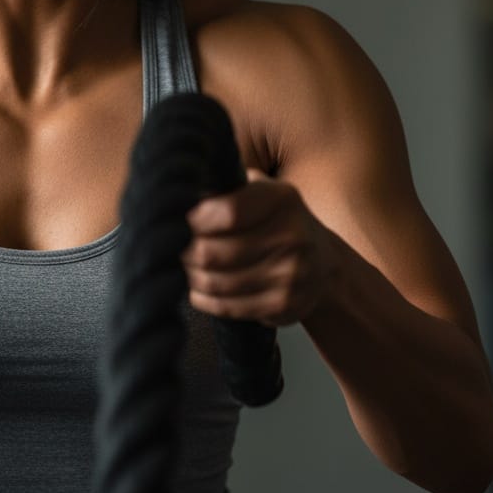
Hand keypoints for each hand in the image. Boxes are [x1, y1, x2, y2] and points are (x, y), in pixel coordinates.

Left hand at [180, 170, 339, 326]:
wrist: (322, 261)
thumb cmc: (274, 219)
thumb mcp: (259, 190)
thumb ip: (225, 185)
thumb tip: (178, 188)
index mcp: (282, 198)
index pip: (226, 212)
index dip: (193, 220)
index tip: (175, 220)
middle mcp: (292, 235)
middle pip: (215, 251)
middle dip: (184, 251)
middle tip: (170, 248)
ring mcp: (292, 274)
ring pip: (217, 282)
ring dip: (190, 276)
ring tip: (182, 267)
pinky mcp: (285, 305)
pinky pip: (229, 307)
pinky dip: (204, 299)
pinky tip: (197, 289)